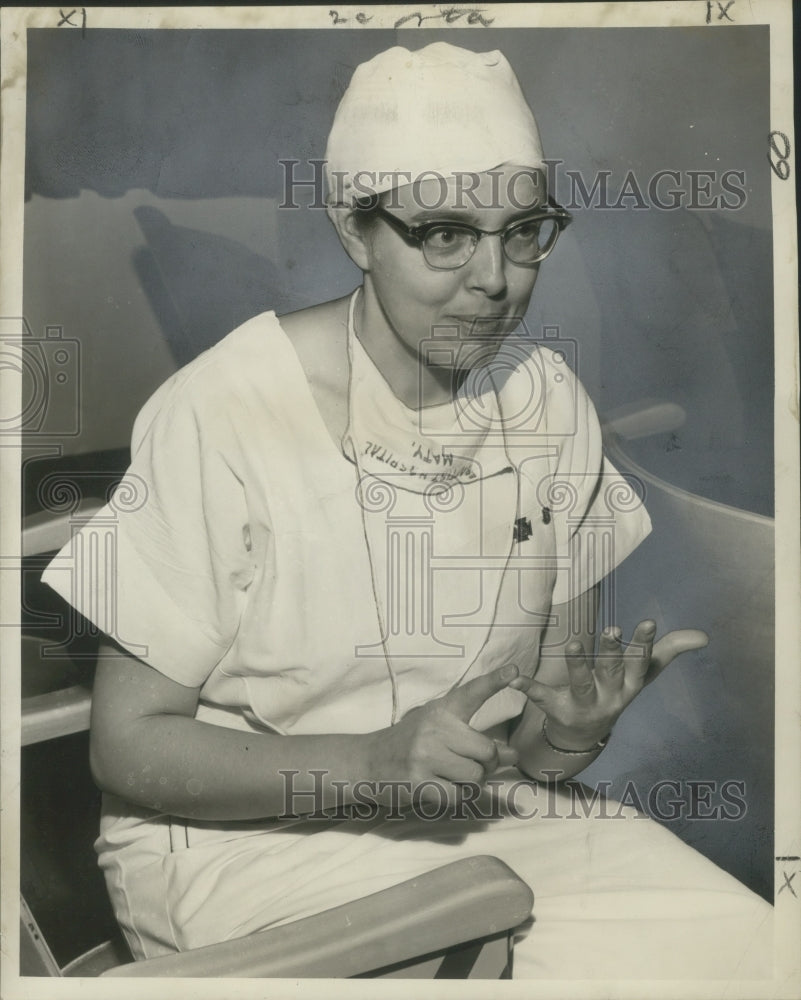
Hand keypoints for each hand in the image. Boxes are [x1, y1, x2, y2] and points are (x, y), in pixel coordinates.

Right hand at [366, 664, 520, 803]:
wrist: (368, 761)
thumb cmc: (410, 744)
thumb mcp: (438, 730)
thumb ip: (475, 740)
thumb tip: (512, 755)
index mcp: (441, 710)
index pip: (472, 693)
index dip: (494, 681)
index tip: (515, 671)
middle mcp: (434, 729)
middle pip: (486, 751)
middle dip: (488, 764)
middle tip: (473, 764)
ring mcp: (425, 755)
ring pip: (475, 776)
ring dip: (471, 783)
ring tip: (453, 776)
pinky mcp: (419, 782)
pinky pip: (458, 796)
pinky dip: (457, 797)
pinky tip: (441, 787)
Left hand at [509, 622, 707, 749]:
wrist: (583, 734)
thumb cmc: (616, 691)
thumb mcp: (641, 674)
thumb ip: (667, 651)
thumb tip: (703, 636)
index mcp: (629, 685)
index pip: (640, 662)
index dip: (644, 643)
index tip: (647, 622)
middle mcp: (610, 696)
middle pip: (611, 672)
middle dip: (612, 652)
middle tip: (611, 631)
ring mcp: (584, 704)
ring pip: (582, 684)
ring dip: (578, 665)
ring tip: (573, 645)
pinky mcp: (557, 709)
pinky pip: (542, 696)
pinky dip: (528, 686)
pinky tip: (514, 676)